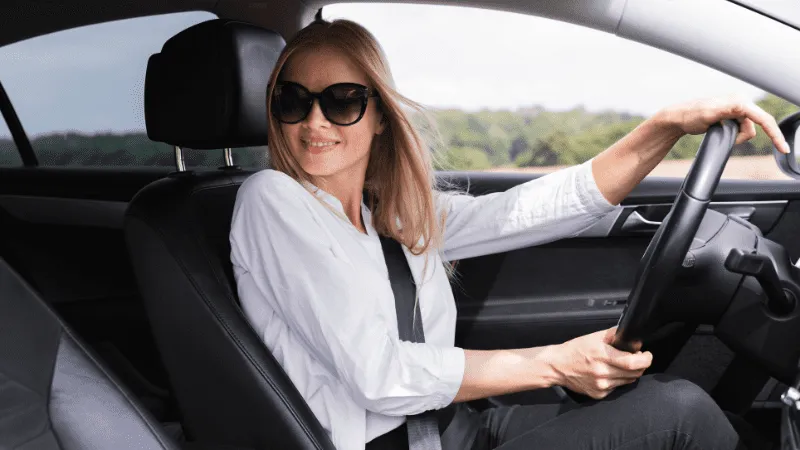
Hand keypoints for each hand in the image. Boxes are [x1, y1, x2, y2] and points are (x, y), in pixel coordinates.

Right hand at [544, 327, 651, 399]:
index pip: (633, 362)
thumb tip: (632, 338)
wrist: (557, 366)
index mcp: (602, 356)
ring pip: (628, 381)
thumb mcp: (594, 337)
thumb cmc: (574, 350)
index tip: (647, 355)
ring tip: (620, 365)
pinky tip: (608, 373)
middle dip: (640, 365)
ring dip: (629, 373)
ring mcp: (601, 385)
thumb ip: (614, 335)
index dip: (645, 359)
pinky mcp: (599, 394)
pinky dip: (617, 380)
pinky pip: (617, 388)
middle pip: (635, 373)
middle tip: (635, 358)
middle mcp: (602, 372)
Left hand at [657, 95, 789, 153]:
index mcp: (739, 101)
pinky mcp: (733, 115)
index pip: (763, 119)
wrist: (679, 118)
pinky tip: (718, 129)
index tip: (782, 148)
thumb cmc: (691, 116)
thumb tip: (743, 108)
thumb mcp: (709, 115)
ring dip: (734, 136)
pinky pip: (740, 130)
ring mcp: (737, 109)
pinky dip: (732, 135)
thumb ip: (728, 111)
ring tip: (716, 129)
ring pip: (746, 131)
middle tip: (719, 133)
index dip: (775, 134)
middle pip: (753, 128)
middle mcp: (741, 102)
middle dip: (739, 137)